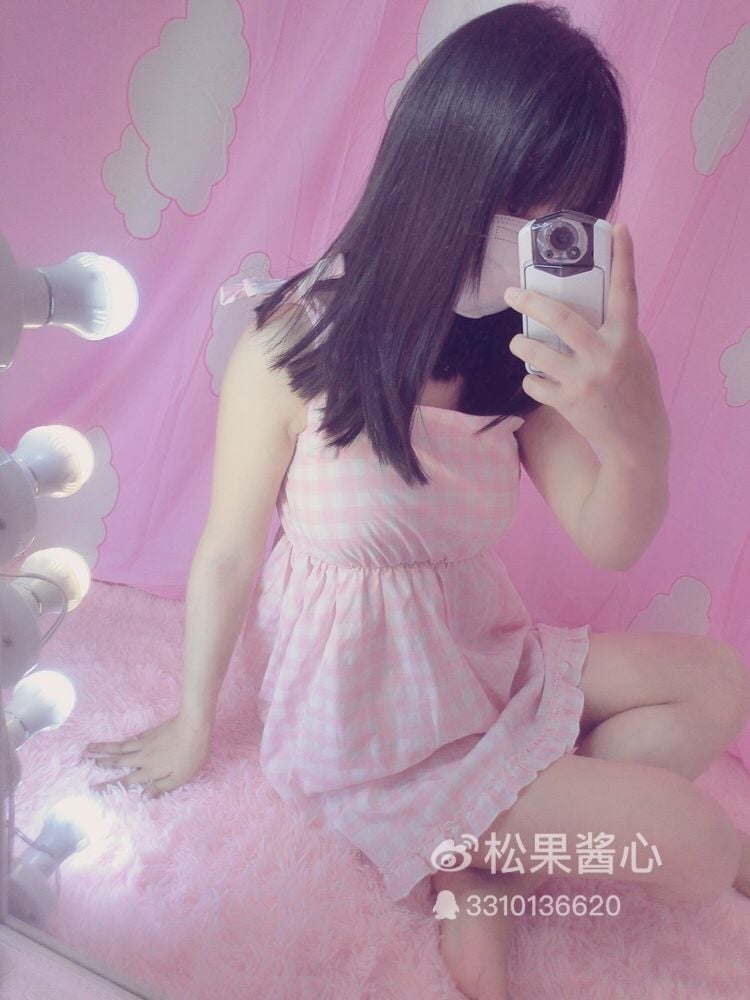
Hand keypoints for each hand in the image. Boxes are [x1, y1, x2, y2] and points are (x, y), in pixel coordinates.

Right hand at [82, 713, 211, 799]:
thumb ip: (160, 787)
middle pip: (118, 760)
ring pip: (121, 747)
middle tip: (84, 761)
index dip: (108, 785)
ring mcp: (146, 743)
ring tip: (90, 747)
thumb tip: (141, 797)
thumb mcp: (180, 777)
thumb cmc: (190, 755)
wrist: (194, 726)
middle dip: (100, 762)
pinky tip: (119, 742)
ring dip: (104, 748)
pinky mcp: (151, 732)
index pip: (125, 781)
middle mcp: (143, 757)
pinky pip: (132, 738)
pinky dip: (123, 741)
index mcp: (150, 770)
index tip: (92, 788)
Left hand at [505, 223, 669, 462]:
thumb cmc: (637, 391)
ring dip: (520, 344)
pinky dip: (532, 379)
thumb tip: (591, 302)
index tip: (618, 228)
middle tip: (513, 292)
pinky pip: (533, 382)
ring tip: (519, 342)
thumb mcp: (637, 354)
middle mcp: (604, 356)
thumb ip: (617, 329)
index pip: (626, 290)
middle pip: (560, 317)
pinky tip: (539, 379)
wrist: (637, 440)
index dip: (624, 257)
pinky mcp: (566, 403)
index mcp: (627, 339)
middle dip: (530, 301)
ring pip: (535, 352)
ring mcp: (583, 381)